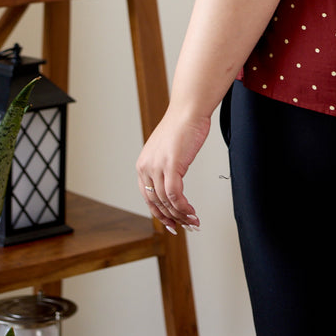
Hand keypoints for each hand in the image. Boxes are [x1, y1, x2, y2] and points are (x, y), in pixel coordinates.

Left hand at [136, 106, 210, 233]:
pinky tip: (192, 211)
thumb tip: (172, 185)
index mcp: (143, 165)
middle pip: (157, 203)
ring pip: (167, 201)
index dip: (160, 214)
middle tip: (185, 226)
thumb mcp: (167, 150)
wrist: (189, 110)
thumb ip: (165, 167)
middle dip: (172, 218)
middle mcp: (146, 167)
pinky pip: (175, 195)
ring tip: (193, 221)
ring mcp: (158, 167)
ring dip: (181, 215)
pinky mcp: (171, 166)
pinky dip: (184, 207)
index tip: (171, 223)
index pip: (148, 198)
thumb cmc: (183, 126)